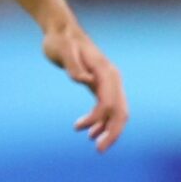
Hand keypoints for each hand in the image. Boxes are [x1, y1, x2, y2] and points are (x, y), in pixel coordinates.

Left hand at [43, 21, 126, 150]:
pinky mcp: (101, 85)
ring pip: (117, 112)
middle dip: (113, 132)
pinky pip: (108, 107)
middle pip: (120, 111)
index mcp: (105, 71)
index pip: (108, 102)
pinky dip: (103, 121)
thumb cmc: (59, 40)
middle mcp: (111, 78)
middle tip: (100, 150)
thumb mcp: (61, 50)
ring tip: (96, 146)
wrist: (61, 31)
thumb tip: (84, 80)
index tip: (78, 128)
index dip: (98, 119)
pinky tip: (91, 132)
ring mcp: (108, 82)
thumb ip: (72, 65)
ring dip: (109, 130)